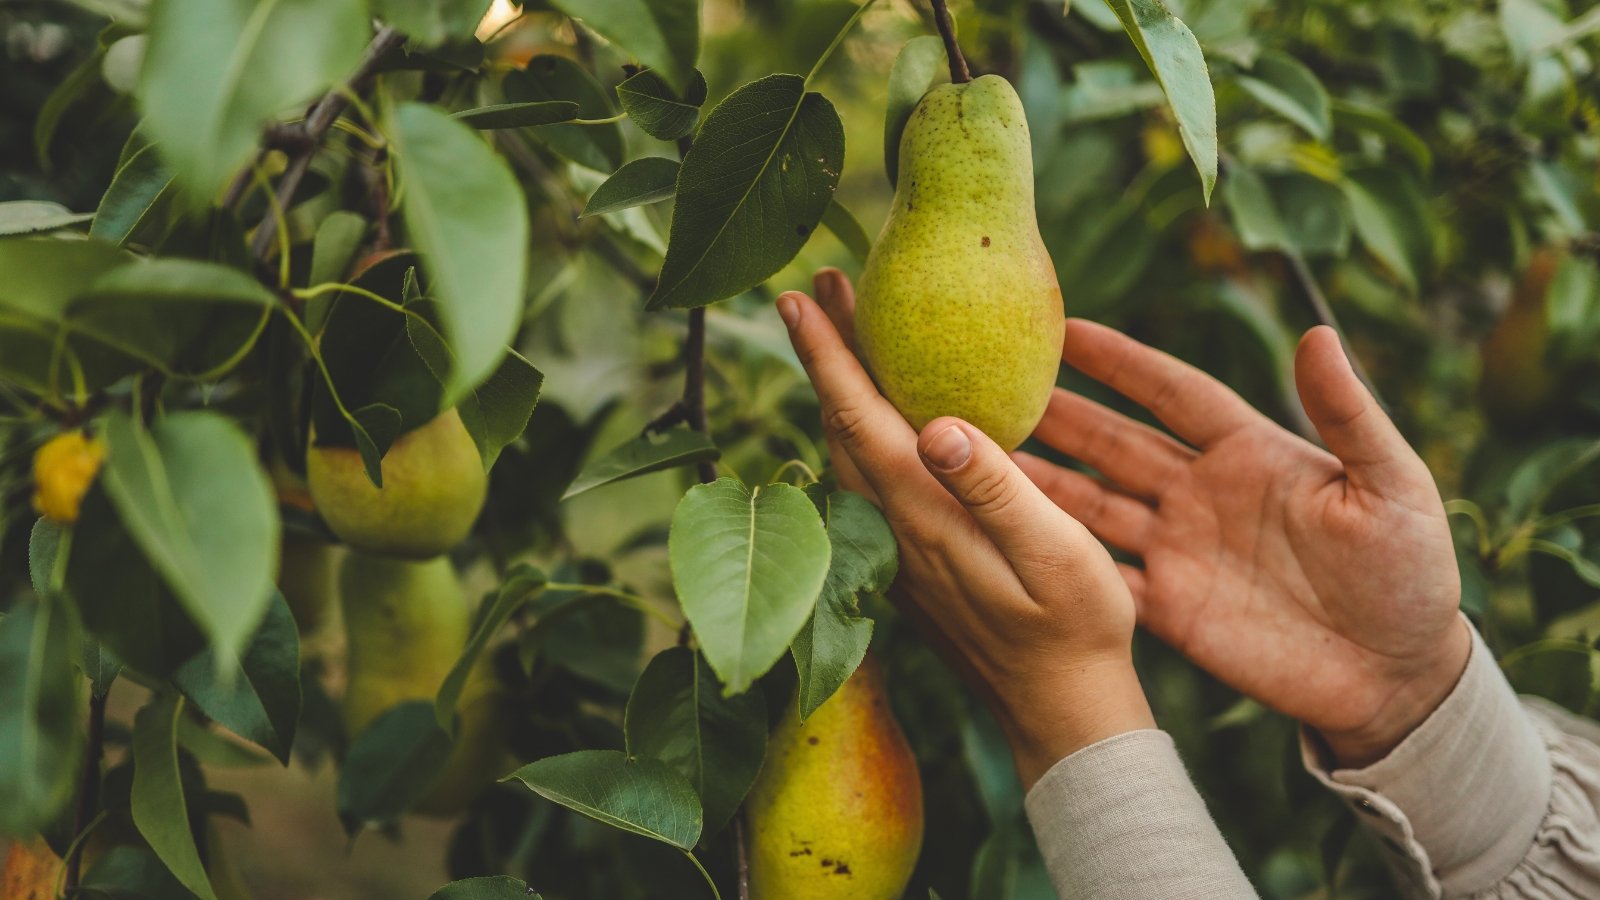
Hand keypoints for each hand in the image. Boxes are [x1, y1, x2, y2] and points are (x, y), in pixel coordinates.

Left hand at [778, 271, 1153, 788]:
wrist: (1062, 712)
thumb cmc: (1074, 630)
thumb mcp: (1055, 554)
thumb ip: (996, 489)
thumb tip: (936, 425)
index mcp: (922, 515)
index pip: (857, 418)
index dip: (826, 354)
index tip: (796, 297)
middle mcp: (892, 530)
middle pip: (840, 426)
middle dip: (825, 355)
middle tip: (819, 288)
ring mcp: (896, 550)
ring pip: (848, 455)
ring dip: (840, 391)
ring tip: (844, 337)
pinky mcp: (911, 564)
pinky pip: (868, 482)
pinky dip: (862, 432)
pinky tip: (883, 421)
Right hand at [1019, 317, 1470, 766]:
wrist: (1398, 677)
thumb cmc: (1411, 572)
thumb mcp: (1392, 486)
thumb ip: (1349, 415)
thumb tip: (1319, 331)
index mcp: (1251, 451)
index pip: (1173, 392)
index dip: (1122, 361)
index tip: (1064, 328)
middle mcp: (1202, 493)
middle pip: (1114, 442)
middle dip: (1056, 414)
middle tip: (990, 386)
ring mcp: (1179, 550)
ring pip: (1092, 504)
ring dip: (1040, 481)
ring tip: (976, 454)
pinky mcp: (1169, 608)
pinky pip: (1100, 575)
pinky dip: (1054, 555)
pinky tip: (1006, 534)